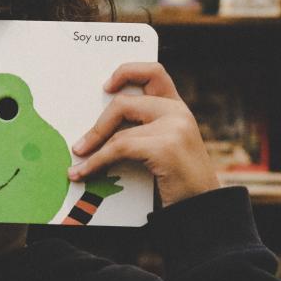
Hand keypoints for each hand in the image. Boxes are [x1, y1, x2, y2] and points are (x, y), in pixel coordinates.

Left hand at [68, 62, 219, 206]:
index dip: (127, 71)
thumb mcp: (164, 149)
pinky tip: (83, 173)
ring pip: (119, 130)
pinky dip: (96, 162)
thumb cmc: (178, 182)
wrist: (202, 208)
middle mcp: (178, 112)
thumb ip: (144, 131)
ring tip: (78, 163)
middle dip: (98, 125)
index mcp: (178, 108)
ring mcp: (174, 127)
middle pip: (125, 102)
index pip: (154, 72)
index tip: (106, 86)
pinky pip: (118, 148)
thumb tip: (99, 130)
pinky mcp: (166, 146)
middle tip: (80, 145)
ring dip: (93, 148)